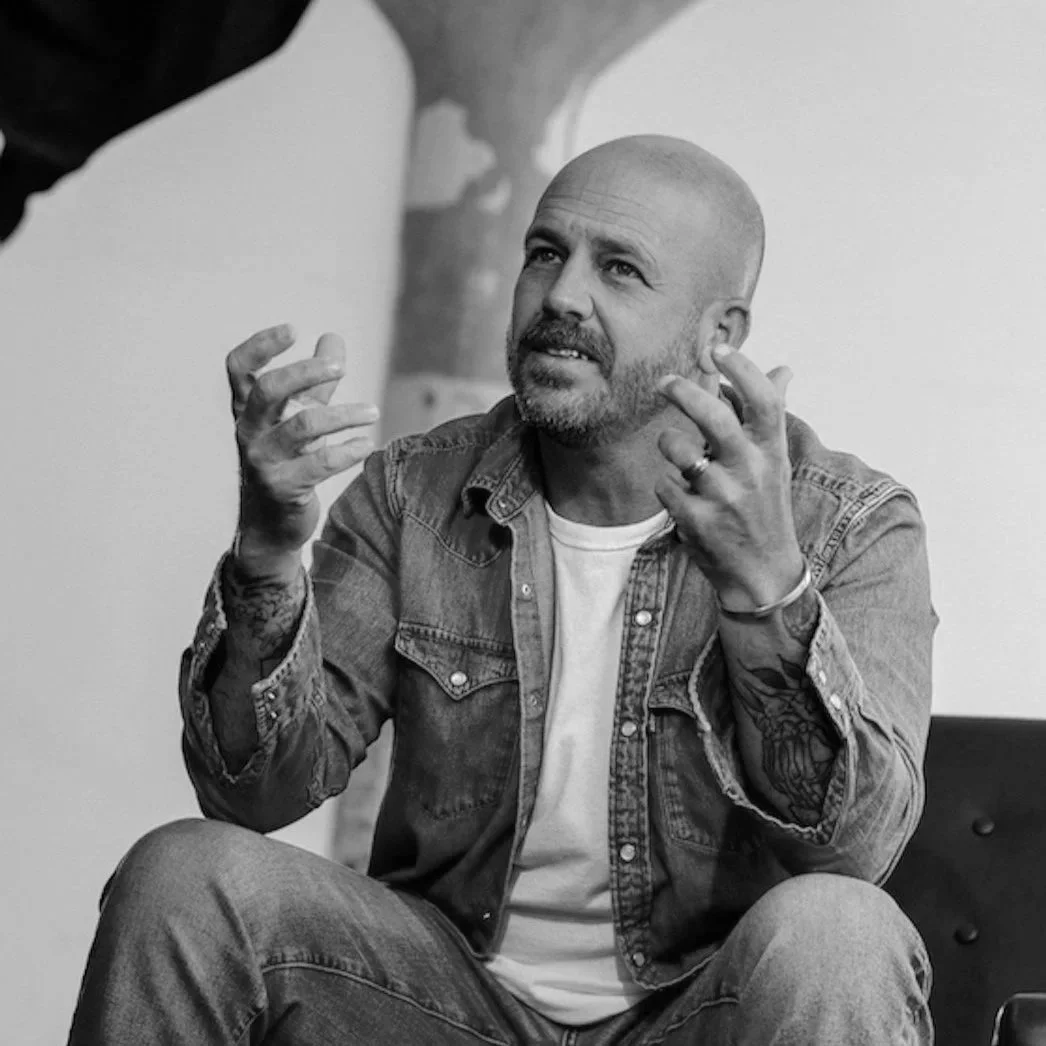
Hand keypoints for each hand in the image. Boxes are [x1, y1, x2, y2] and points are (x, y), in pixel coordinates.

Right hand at [226, 324, 378, 571]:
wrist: (271, 524)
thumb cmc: (287, 459)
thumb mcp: (298, 415)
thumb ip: (317, 381)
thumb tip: (333, 336)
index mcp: (248, 409)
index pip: (239, 368)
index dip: (261, 345)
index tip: (294, 329)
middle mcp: (249, 431)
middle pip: (269, 390)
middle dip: (306, 373)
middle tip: (341, 368)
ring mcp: (263, 461)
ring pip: (302, 427)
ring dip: (343, 414)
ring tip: (372, 411)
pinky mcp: (284, 488)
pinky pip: (319, 464)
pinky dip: (348, 451)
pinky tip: (367, 444)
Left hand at [654, 345, 804, 609]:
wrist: (763, 573)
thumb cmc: (765, 507)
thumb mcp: (774, 460)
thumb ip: (768, 414)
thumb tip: (784, 369)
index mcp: (771, 450)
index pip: (763, 399)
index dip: (741, 368)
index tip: (717, 349)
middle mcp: (751, 470)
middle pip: (713, 417)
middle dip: (683, 391)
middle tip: (664, 382)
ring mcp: (724, 497)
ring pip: (677, 448)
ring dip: (669, 444)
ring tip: (679, 455)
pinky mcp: (697, 521)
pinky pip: (664, 485)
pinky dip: (667, 486)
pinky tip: (682, 496)